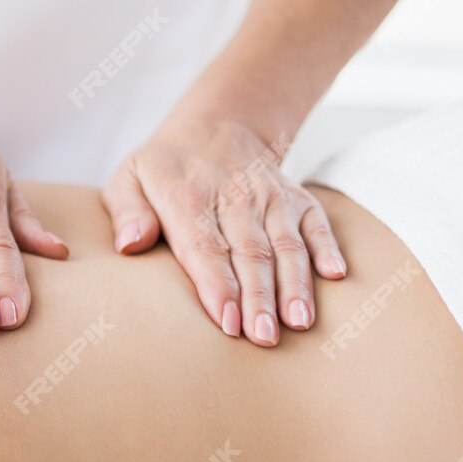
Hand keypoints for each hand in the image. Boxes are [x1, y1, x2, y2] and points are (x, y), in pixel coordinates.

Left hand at [102, 115, 346, 346]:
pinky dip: (328, 248)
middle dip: (259, 298)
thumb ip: (126, 212)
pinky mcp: (297, 199)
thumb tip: (130, 244)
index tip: (227, 322)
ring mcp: (270, 197)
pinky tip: (336, 276)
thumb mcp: (129, 178)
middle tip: (264, 338)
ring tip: (299, 322)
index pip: (205, 248)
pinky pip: (317, 224)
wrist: (219, 124)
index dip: (218, 286)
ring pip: (286, 244)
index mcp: (187, 196)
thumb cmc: (164, 168)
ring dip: (295, 284)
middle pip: (250, 253)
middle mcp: (234, 196)